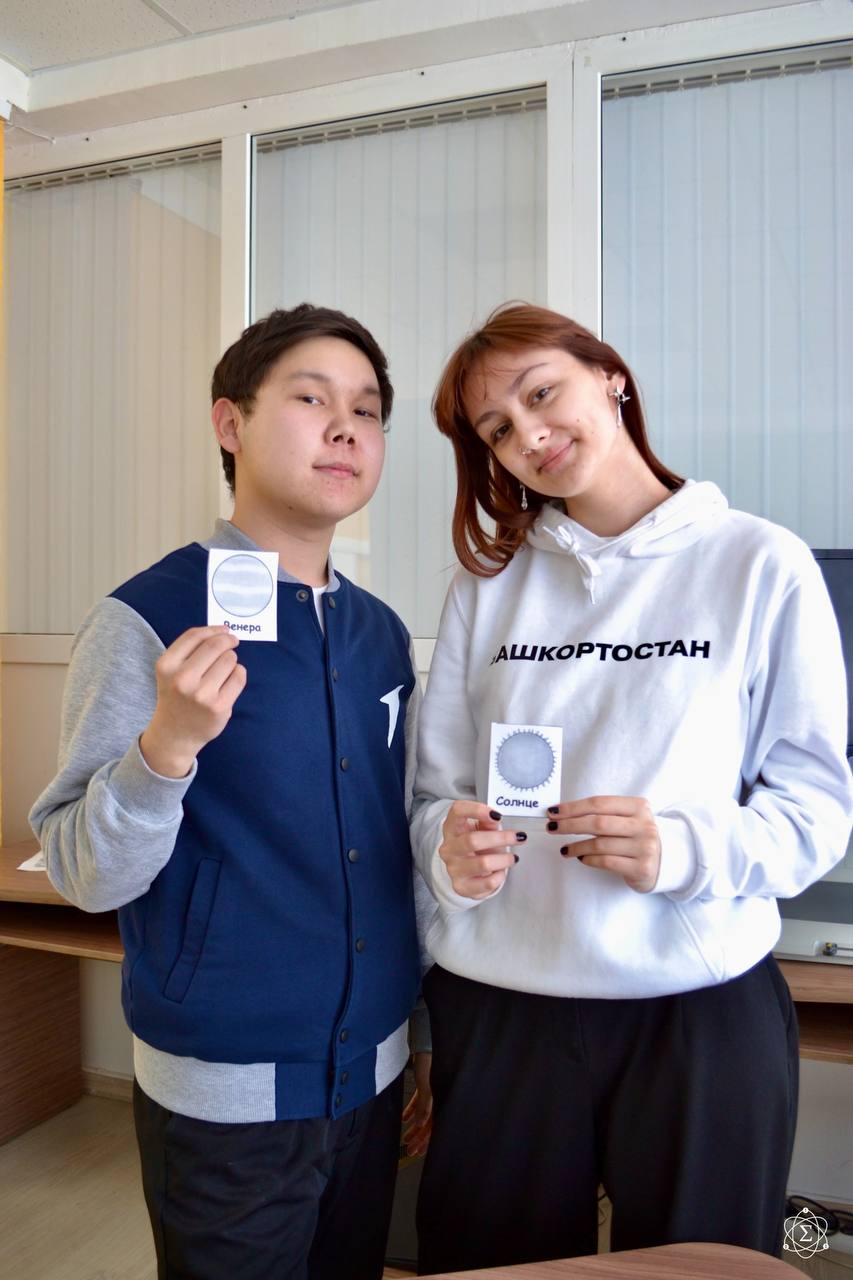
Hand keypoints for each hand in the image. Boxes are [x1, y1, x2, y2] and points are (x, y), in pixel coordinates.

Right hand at [140, 627, 246, 777]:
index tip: (225, 630)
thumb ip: (191, 650)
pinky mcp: (219, 706)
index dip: (214, 629)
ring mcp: (202, 694)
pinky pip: (239, 677)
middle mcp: (182, 679)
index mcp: (167, 666)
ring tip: (223, 671)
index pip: (195, 636)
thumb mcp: (171, 671)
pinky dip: (238, 674)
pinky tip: (229, 682)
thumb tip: (223, 631)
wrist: (174, 735)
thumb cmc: (176, 696)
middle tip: (232, 643)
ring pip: (230, 660)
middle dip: (228, 641)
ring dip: (231, 660)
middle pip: (216, 645)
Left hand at [402, 1051, 432, 1157]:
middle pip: (429, 1124)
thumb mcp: (427, 1085)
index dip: (425, 1141)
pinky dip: (411, 1111)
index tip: (415, 1152)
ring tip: (405, 1137)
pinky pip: (419, 1102)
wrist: (427, 1042)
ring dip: (414, 1127)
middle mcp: (439, 1099)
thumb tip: (421, 1125)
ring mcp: (432, 1092)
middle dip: (419, 1138)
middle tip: (409, 1150)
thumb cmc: (430, 1062)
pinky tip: (404, 1118)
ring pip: (423, 1115)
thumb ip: (425, 1105)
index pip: (434, 1127)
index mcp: (442, 1101)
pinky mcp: (426, 1085)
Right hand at [439, 800, 524, 899]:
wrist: (466, 872)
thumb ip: (488, 821)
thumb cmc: (476, 845)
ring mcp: (453, 869)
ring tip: (513, 858)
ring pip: (483, 863)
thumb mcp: (481, 829)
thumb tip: (495, 818)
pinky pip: (488, 882)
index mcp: (451, 828)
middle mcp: (448, 848)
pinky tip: (501, 871)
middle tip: (519, 837)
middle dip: (501, 838)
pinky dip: (500, 876)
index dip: (477, 810)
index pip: (457, 811)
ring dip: (504, 859)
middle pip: (473, 840)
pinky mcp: (462, 887)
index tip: (497, 815)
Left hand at [546, 795, 660, 892]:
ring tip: (564, 849)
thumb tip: (563, 813)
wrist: (665, 861)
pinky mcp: (641, 868)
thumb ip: (603, 813)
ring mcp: (645, 847)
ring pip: (600, 844)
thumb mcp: (627, 818)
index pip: (600, 803)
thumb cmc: (636, 836)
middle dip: (570, 825)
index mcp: (639, 806)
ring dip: (577, 846)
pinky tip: (581, 858)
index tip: (554, 812)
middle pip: (598, 823)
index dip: (573, 807)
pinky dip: (589, 859)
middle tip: (552, 828)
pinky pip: (606, 861)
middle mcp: (644, 825)